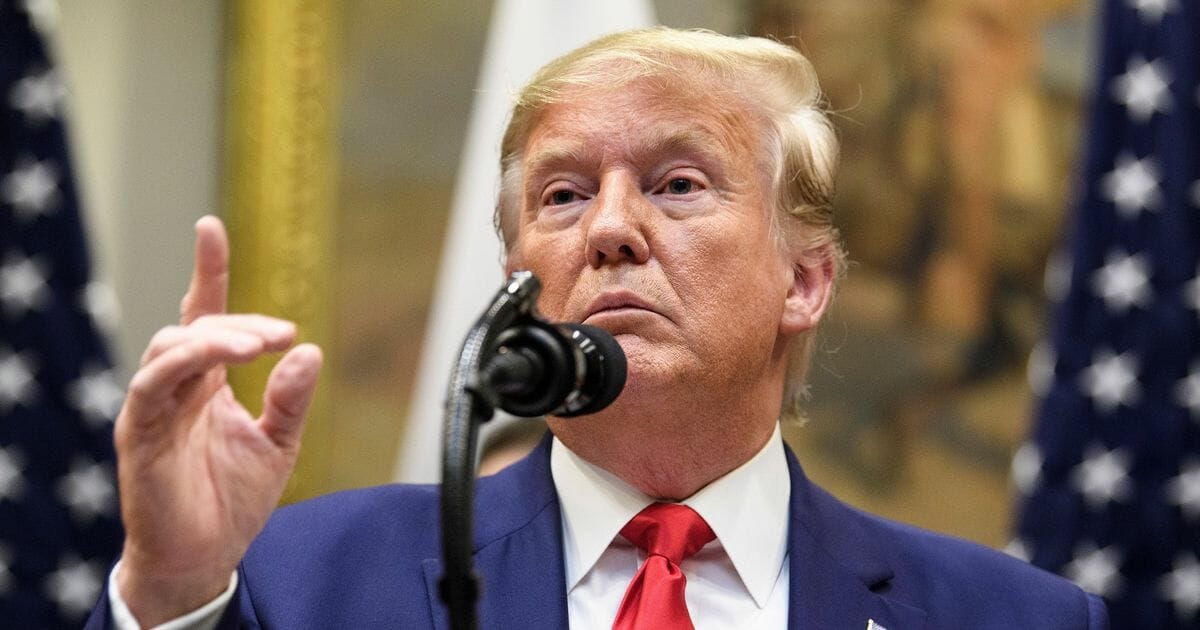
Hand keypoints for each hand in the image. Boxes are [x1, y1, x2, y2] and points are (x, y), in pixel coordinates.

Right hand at [114, 216, 322, 624]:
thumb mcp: (279, 442)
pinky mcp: (139, 433)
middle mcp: (177, 387)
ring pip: (171, 346)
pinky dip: (183, 363)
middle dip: (238, 321)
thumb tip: (311, 348)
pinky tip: (218, 359)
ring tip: (259, 345)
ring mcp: (154, 407)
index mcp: (207, 383)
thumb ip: (292, 397)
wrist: (203, 557)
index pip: (203, 315)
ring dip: (216, 337)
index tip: (211, 226)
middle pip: (196, 327)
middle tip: (282, 334)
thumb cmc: (233, 499)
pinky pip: (152, 385)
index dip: (207, 271)